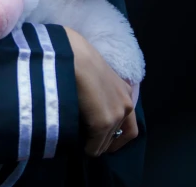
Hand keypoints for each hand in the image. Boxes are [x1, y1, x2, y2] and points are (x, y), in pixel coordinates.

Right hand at [65, 28, 137, 155]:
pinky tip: (76, 141)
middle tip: (90, 140)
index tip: (102, 138)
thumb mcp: (96, 74)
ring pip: (105, 143)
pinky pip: (94, 147)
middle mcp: (126, 105)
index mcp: (126, 92)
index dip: (115, 134)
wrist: (73, 55)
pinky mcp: (103, 124)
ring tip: (80, 138)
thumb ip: (101, 91)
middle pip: (119, 136)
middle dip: (104, 141)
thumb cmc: (79, 57)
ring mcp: (116, 115)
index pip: (129, 126)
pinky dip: (85, 148)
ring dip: (93, 143)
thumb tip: (92, 107)